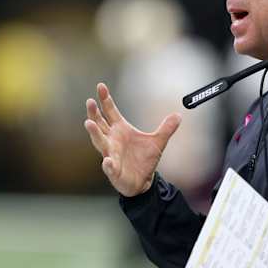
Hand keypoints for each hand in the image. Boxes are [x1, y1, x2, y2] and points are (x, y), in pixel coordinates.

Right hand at [84, 82, 181, 196]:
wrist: (143, 181)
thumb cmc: (144, 159)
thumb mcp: (158, 141)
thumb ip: (166, 128)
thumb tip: (179, 115)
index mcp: (120, 129)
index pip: (110, 111)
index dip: (105, 99)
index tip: (101, 86)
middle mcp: (112, 140)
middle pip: (99, 124)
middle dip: (94, 113)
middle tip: (90, 101)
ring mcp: (111, 154)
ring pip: (99, 142)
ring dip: (94, 133)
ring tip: (89, 123)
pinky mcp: (114, 170)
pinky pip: (109, 166)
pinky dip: (108, 164)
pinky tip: (107, 161)